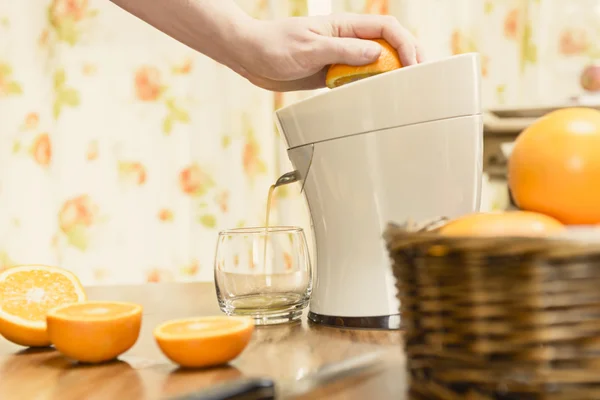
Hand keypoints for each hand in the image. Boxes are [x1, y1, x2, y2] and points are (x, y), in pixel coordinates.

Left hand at [234, 13, 425, 91]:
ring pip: (376, 62)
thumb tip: (377, 54)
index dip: (405, 44)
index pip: (386, 28)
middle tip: (422, 76)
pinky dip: (371, 87)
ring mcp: (340, 57)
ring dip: (393, 73)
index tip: (413, 65)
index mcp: (344, 26)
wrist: (250, 56)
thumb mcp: (309, 48)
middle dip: (408, 56)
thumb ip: (343, 51)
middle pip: (388, 43)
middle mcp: (346, 40)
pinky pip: (358, 79)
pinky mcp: (331, 74)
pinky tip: (379, 97)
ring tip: (408, 89)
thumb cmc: (273, 46)